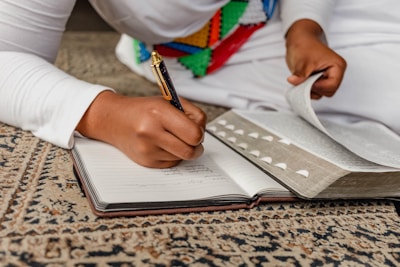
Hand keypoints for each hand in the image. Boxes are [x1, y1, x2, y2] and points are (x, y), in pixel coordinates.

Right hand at [76, 91, 206, 167]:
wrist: (114, 119)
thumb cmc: (143, 110)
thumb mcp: (168, 102)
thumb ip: (191, 114)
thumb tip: (203, 132)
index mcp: (159, 113)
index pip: (193, 134)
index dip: (200, 134)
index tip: (197, 131)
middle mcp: (151, 132)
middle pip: (190, 151)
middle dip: (196, 146)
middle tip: (193, 140)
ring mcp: (147, 150)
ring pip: (182, 158)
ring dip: (183, 150)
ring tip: (172, 137)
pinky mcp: (146, 162)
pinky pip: (172, 164)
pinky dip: (173, 155)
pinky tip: (163, 144)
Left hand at [285, 19, 346, 98]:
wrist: (300, 40)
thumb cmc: (304, 46)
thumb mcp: (302, 61)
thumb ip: (300, 75)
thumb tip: (293, 81)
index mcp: (338, 66)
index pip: (331, 86)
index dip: (317, 86)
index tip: (307, 80)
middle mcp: (336, 73)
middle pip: (328, 92)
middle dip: (314, 88)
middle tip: (304, 79)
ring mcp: (327, 77)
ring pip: (321, 93)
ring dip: (310, 89)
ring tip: (303, 78)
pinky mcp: (320, 80)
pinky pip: (315, 91)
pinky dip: (307, 88)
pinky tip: (302, 80)